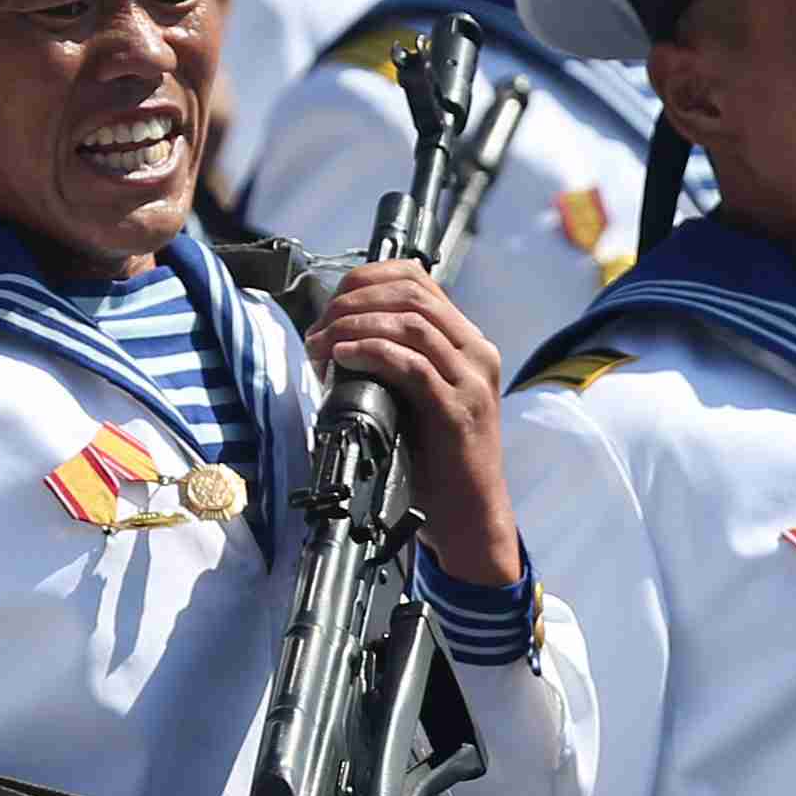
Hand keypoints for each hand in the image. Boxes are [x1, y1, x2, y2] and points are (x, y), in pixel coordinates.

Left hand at [304, 262, 519, 585]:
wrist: (470, 517)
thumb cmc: (436, 462)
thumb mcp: (418, 399)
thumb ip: (397, 365)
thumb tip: (339, 339)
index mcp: (468, 344)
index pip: (419, 281)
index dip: (368, 278)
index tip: (331, 299)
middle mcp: (476, 353)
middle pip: (412, 295)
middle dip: (355, 302)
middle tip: (319, 328)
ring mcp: (471, 381)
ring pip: (411, 324)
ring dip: (355, 326)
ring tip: (322, 345)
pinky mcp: (458, 410)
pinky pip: (411, 365)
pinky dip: (372, 353)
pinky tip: (345, 358)